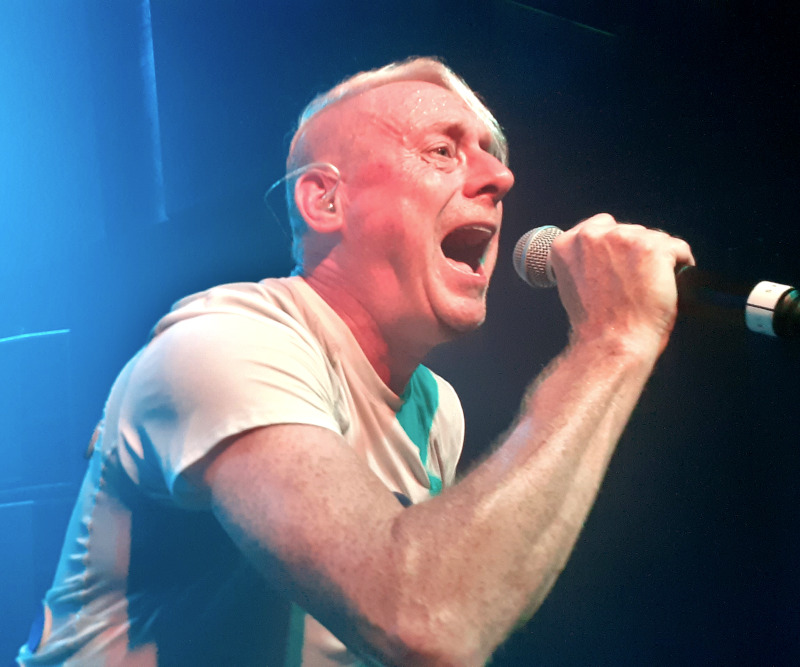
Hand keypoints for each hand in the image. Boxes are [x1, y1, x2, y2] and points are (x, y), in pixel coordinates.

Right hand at [549, 214, 694, 354]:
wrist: (612, 343)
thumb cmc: (596, 323)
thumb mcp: (574, 283)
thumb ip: (585, 260)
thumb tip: (608, 253)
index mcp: (567, 243)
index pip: (600, 225)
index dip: (616, 247)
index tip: (621, 265)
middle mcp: (592, 235)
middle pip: (630, 230)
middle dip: (637, 253)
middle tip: (636, 284)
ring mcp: (623, 238)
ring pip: (655, 239)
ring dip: (657, 261)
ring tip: (651, 288)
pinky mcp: (652, 247)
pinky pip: (678, 248)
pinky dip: (682, 265)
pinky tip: (672, 283)